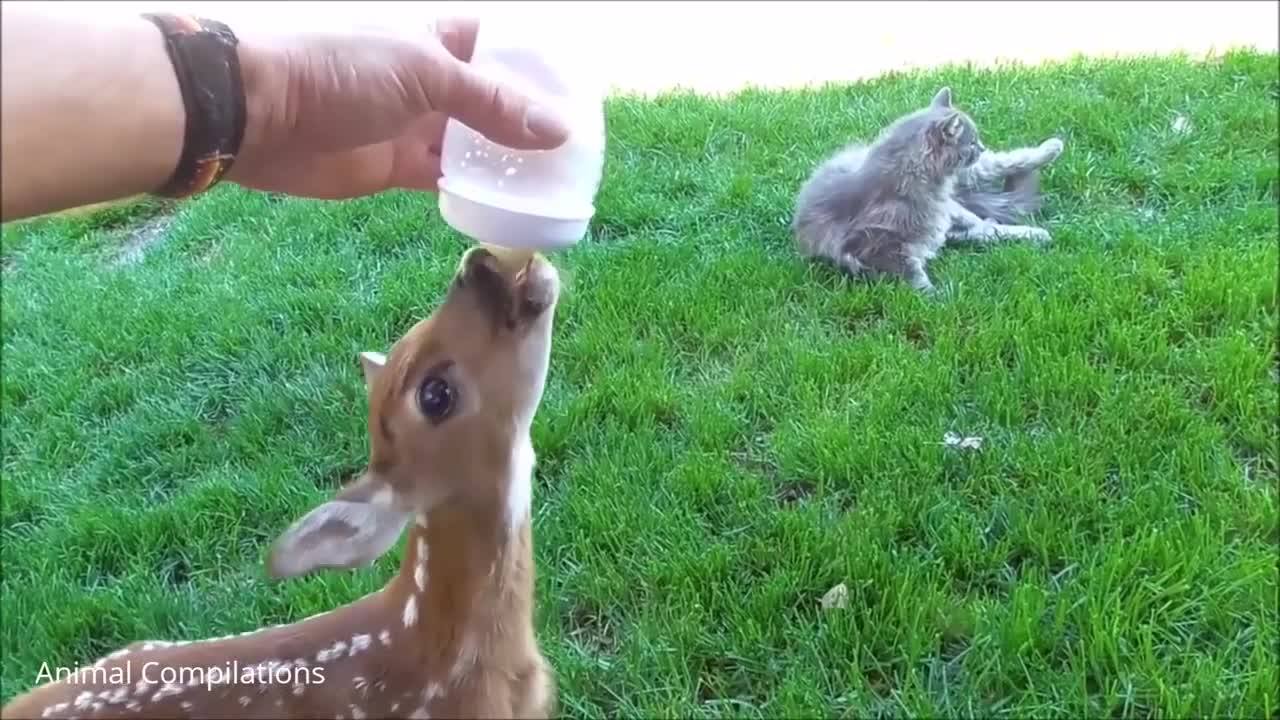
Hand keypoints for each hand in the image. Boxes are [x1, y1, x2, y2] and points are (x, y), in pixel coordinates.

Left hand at [225, 18, 570, 199]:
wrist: (259, 114)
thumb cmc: (340, 71)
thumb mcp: (427, 76)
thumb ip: (493, 104)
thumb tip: (559, 131)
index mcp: (437, 38)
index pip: (499, 46)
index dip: (536, 67)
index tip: (575, 95)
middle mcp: (430, 80)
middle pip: (492, 101)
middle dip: (528, 124)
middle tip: (576, 153)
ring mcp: (413, 126)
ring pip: (473, 146)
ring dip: (506, 164)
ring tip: (554, 185)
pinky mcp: (395, 168)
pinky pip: (446, 181)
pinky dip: (474, 193)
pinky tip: (508, 207)